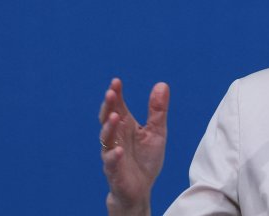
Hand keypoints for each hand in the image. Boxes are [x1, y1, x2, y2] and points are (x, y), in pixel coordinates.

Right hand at [99, 78, 169, 215]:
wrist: (141, 188)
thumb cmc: (146, 158)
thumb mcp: (157, 131)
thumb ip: (157, 110)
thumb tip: (162, 84)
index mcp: (125, 125)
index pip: (118, 106)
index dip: (116, 94)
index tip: (116, 81)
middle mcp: (116, 137)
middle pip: (108, 118)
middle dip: (108, 106)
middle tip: (111, 93)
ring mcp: (112, 153)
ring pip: (106, 139)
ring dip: (109, 127)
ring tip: (115, 116)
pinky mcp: (114, 171)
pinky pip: (111, 162)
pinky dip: (114, 156)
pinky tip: (119, 150)